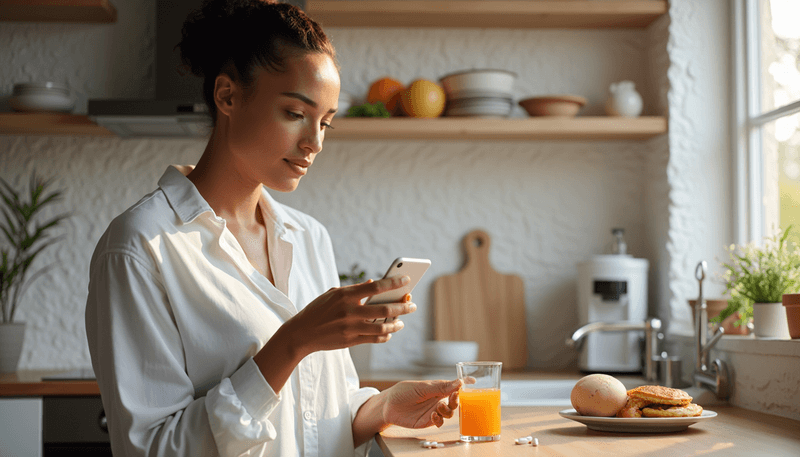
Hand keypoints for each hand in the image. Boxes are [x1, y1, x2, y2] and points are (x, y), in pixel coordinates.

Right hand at [287, 276, 415, 355]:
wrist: (301, 333)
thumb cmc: (319, 310)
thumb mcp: (332, 294)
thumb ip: (354, 289)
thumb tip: (374, 283)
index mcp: (345, 294)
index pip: (376, 286)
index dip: (394, 283)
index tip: (407, 280)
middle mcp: (349, 310)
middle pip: (384, 308)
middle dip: (402, 306)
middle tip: (412, 305)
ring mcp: (350, 327)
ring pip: (382, 326)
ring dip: (396, 324)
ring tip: (401, 322)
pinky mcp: (350, 341)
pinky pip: (374, 339)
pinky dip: (385, 336)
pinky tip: (389, 333)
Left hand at [381, 379, 462, 428]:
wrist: (388, 405)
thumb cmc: (403, 392)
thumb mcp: (422, 387)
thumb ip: (441, 387)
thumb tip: (459, 382)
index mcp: (437, 387)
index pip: (453, 385)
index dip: (464, 384)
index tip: (473, 382)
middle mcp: (437, 398)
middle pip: (455, 400)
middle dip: (456, 400)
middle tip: (453, 397)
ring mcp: (434, 410)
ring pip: (449, 412)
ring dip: (447, 410)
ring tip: (438, 407)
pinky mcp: (428, 420)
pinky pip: (440, 422)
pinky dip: (439, 419)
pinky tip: (433, 416)